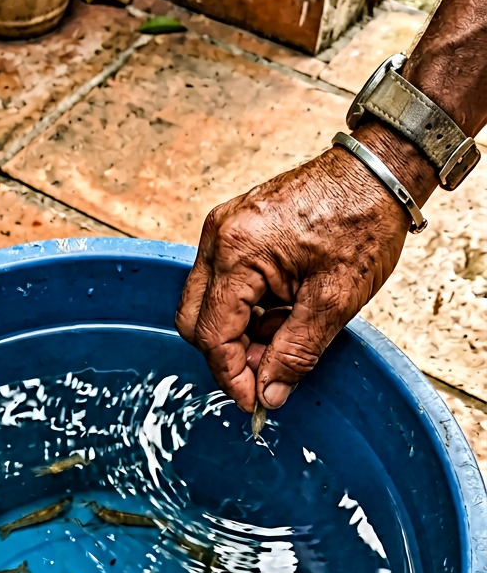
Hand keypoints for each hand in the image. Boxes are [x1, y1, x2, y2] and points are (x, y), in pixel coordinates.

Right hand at [176, 143, 415, 412]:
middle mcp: (219, 237)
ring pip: (207, 303)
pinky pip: (223, 281)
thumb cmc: (362, 222)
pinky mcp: (234, 227)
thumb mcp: (334, 301)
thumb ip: (295, 353)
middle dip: (228, 355)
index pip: (213, 335)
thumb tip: (268, 394)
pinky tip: (283, 308)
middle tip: (268, 371)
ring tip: (288, 331)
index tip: (255, 401)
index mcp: (238, 253)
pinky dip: (247, 307)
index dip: (232, 376)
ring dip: (240, 331)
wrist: (377, 171)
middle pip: (195, 321)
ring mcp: (223, 229)